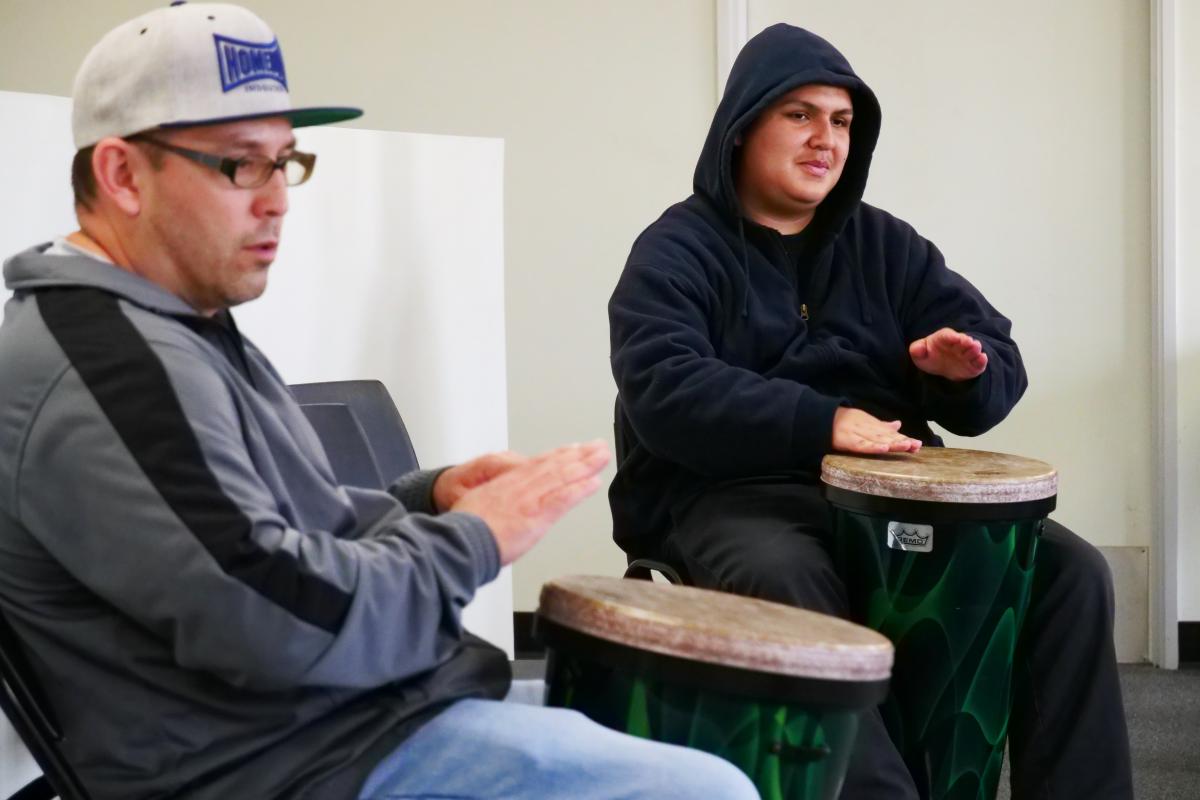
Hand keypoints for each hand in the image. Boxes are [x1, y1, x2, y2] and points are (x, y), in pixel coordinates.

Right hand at [450, 440, 610, 564]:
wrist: (459, 541)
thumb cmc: (464, 530)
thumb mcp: (475, 506)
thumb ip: (494, 503)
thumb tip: (501, 507)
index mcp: (506, 484)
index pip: (537, 465)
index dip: (558, 455)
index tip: (574, 448)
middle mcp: (520, 487)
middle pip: (555, 466)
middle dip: (579, 455)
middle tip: (598, 446)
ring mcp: (529, 500)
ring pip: (562, 477)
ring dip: (586, 465)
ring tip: (602, 457)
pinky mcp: (536, 515)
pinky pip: (562, 499)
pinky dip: (579, 489)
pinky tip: (594, 483)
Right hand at [832, 407, 921, 454]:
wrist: (823, 418)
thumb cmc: (844, 421)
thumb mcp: (865, 420)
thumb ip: (882, 425)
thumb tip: (898, 424)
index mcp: (872, 424)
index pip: (890, 433)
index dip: (903, 438)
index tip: (917, 444)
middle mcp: (868, 428)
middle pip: (887, 436)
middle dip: (902, 441)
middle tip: (916, 445)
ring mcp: (858, 433)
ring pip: (878, 439)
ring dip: (892, 443)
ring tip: (906, 446)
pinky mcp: (848, 440)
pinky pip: (862, 445)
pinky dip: (872, 446)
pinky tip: (883, 448)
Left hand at [908, 328, 987, 380]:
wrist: (940, 367)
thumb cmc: (929, 356)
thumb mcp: (919, 354)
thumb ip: (917, 350)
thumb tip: (917, 349)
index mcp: (944, 338)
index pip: (947, 336)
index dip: (951, 337)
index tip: (955, 338)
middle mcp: (958, 344)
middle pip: (963, 341)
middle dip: (966, 342)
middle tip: (969, 343)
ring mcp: (966, 354)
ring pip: (973, 350)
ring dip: (975, 349)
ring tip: (975, 348)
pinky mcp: (973, 365)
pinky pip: (979, 362)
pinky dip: (981, 360)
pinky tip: (982, 358)